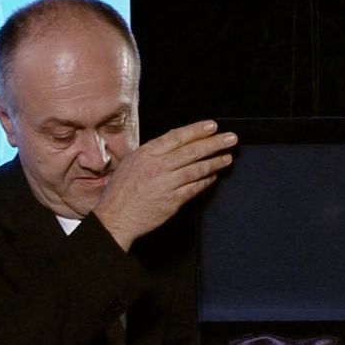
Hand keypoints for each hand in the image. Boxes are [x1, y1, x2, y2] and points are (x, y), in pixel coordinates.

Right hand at [93, 120, 236, 250]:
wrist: (114, 218)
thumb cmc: (118, 193)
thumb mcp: (130, 163)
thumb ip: (151, 153)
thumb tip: (172, 145)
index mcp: (146, 154)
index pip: (177, 137)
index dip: (197, 130)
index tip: (212, 126)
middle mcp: (157, 166)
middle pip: (192, 151)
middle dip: (214, 143)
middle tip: (230, 138)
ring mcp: (166, 184)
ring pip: (197, 169)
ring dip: (215, 162)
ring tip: (227, 157)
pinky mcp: (172, 201)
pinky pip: (194, 188)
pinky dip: (205, 181)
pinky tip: (213, 177)